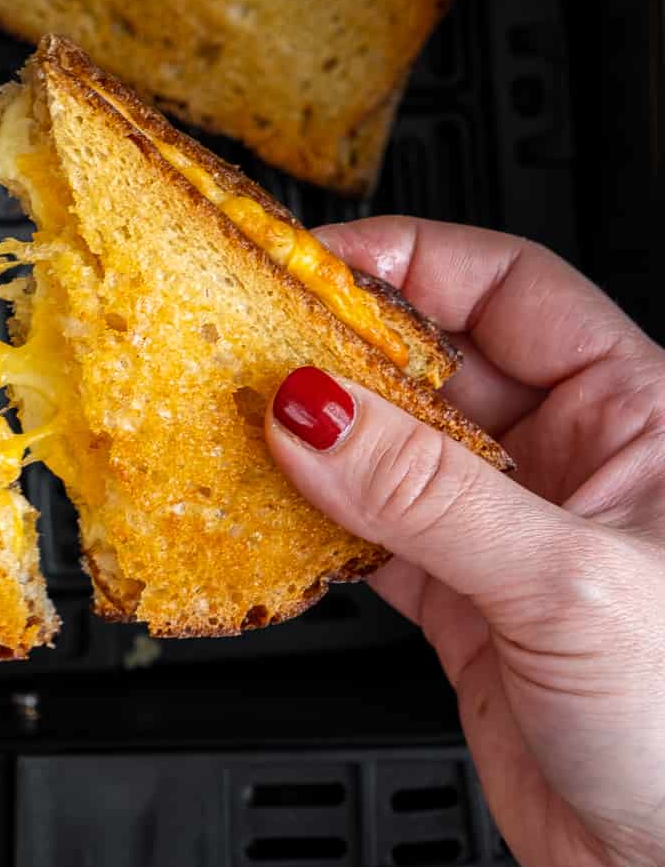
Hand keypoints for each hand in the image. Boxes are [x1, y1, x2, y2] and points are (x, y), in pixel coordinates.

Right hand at [266, 219, 664, 866]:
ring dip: (321, 439)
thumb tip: (313, 412)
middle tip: (252, 346)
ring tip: (241, 422)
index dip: (410, 262)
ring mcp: (510, 531)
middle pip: (437, 361)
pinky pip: (373, 536)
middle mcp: (572, 457)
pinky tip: (270, 513)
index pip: (508, 287)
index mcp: (636, 409)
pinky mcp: (464, 604)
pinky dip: (317, 526)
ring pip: (395, 448)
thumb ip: (427, 491)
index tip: (314, 266)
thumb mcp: (563, 580)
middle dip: (346, 352)